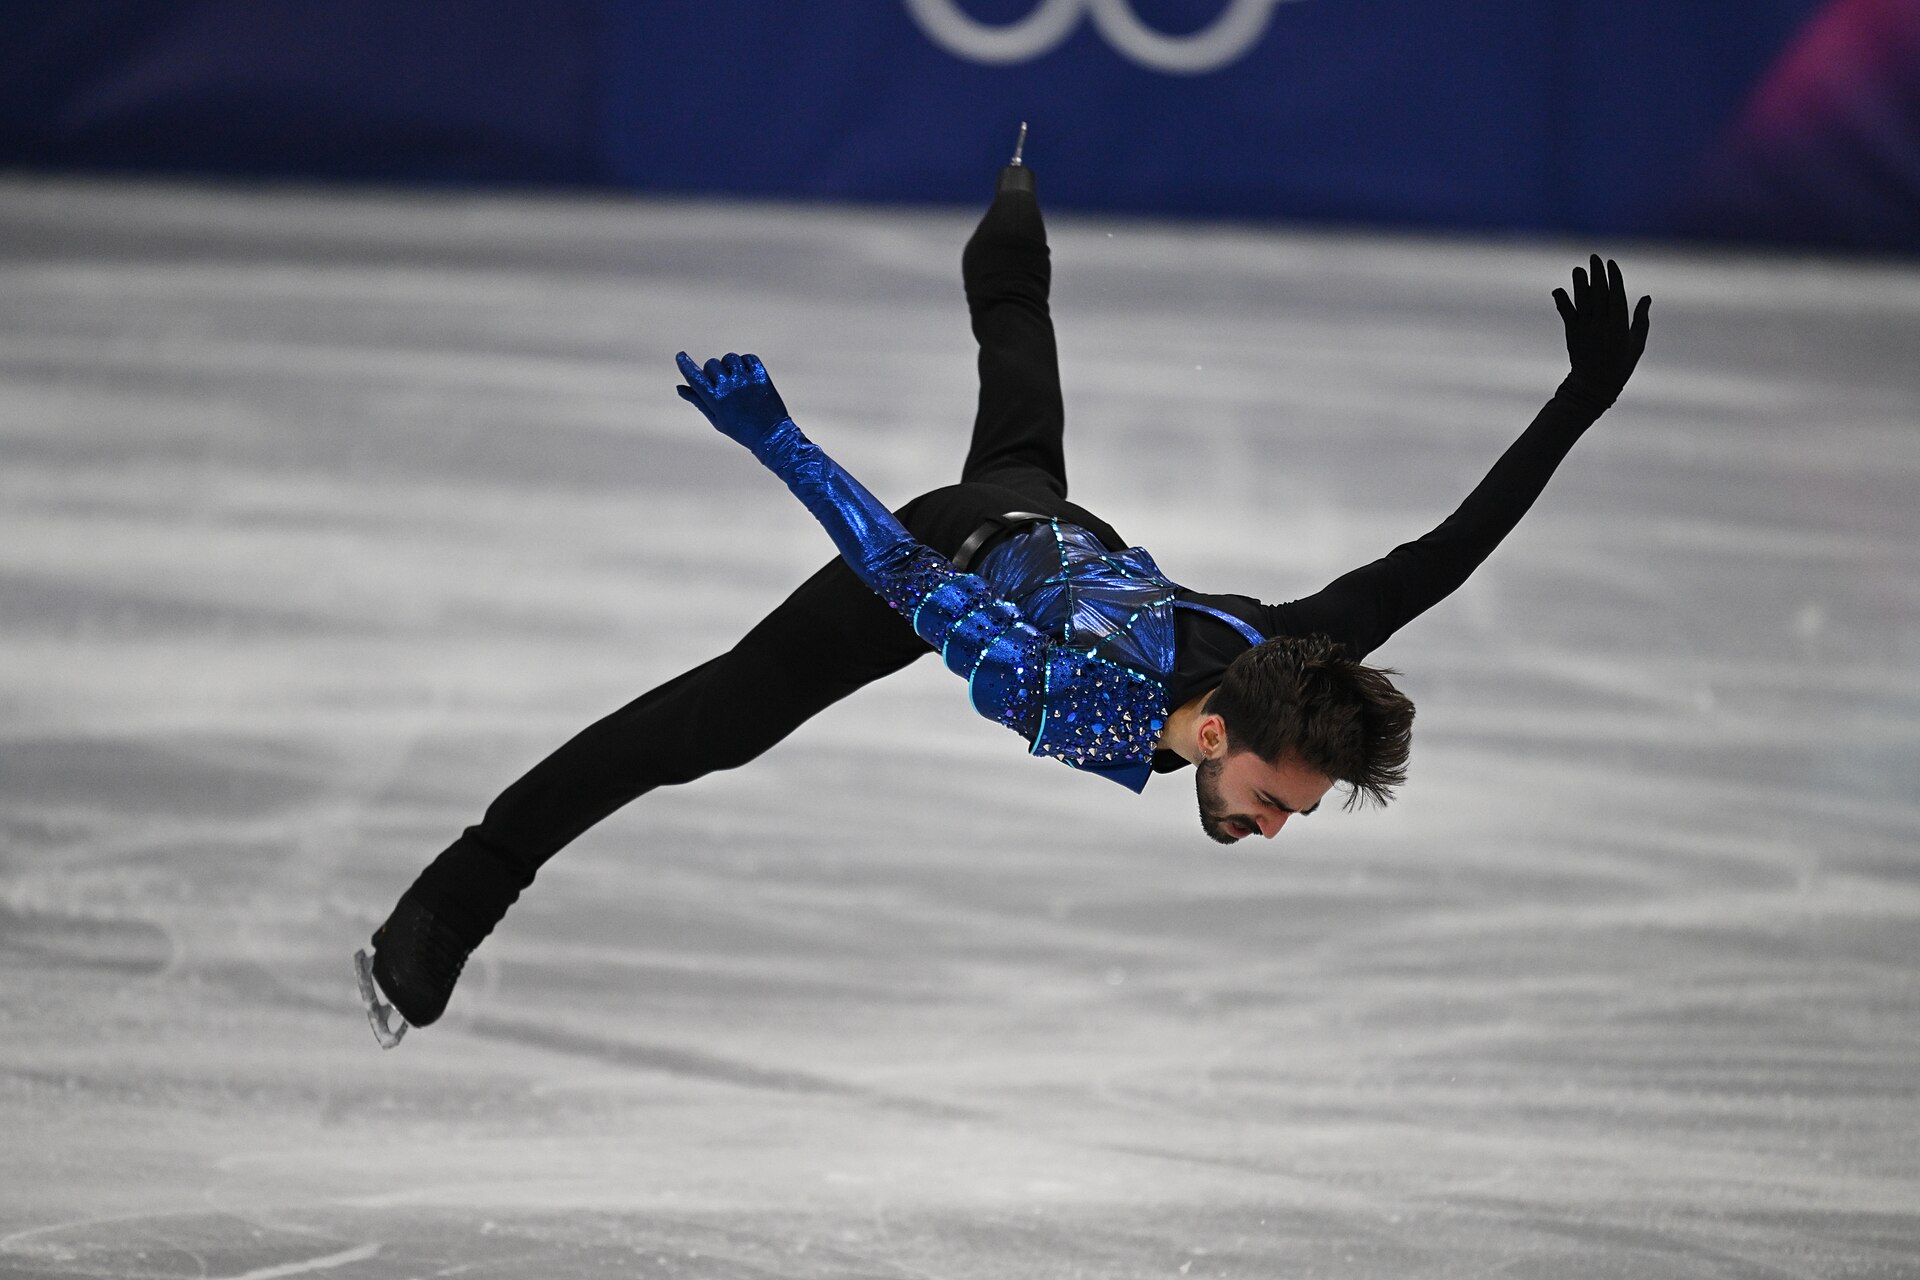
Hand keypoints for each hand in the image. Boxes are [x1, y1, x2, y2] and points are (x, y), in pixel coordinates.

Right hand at [675, 351, 792, 449]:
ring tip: (736, 380)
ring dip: (729, 365)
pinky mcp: (761, 376)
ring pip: (730, 358)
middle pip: (711, 364)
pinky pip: (749, 358)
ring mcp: (745, 380)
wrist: (771, 435)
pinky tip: (748, 376)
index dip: (686, 365)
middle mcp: (729, 387)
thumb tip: (679, 387)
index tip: (680, 355)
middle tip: (722, 384)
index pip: (695, 377)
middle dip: (713, 371)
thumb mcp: (716, 418)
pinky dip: (746, 363)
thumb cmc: (740, 429)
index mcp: (715, 400)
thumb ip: (697, 400)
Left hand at [1552, 255, 1650, 405]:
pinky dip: (1562, 302)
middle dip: (1597, 273)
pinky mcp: (1572, 334)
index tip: (1611, 263)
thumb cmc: (1620, 365)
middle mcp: (1602, 324)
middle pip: (1599, 293)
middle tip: (1594, 257)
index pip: (1616, 294)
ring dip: (1579, 284)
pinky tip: (1558, 290)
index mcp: (1620, 324)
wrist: (1595, 386)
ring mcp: (1585, 328)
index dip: (1613, 277)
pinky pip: (1567, 314)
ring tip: (1578, 269)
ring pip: (1582, 301)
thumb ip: (1641, 319)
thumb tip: (1647, 297)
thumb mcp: (1636, 342)